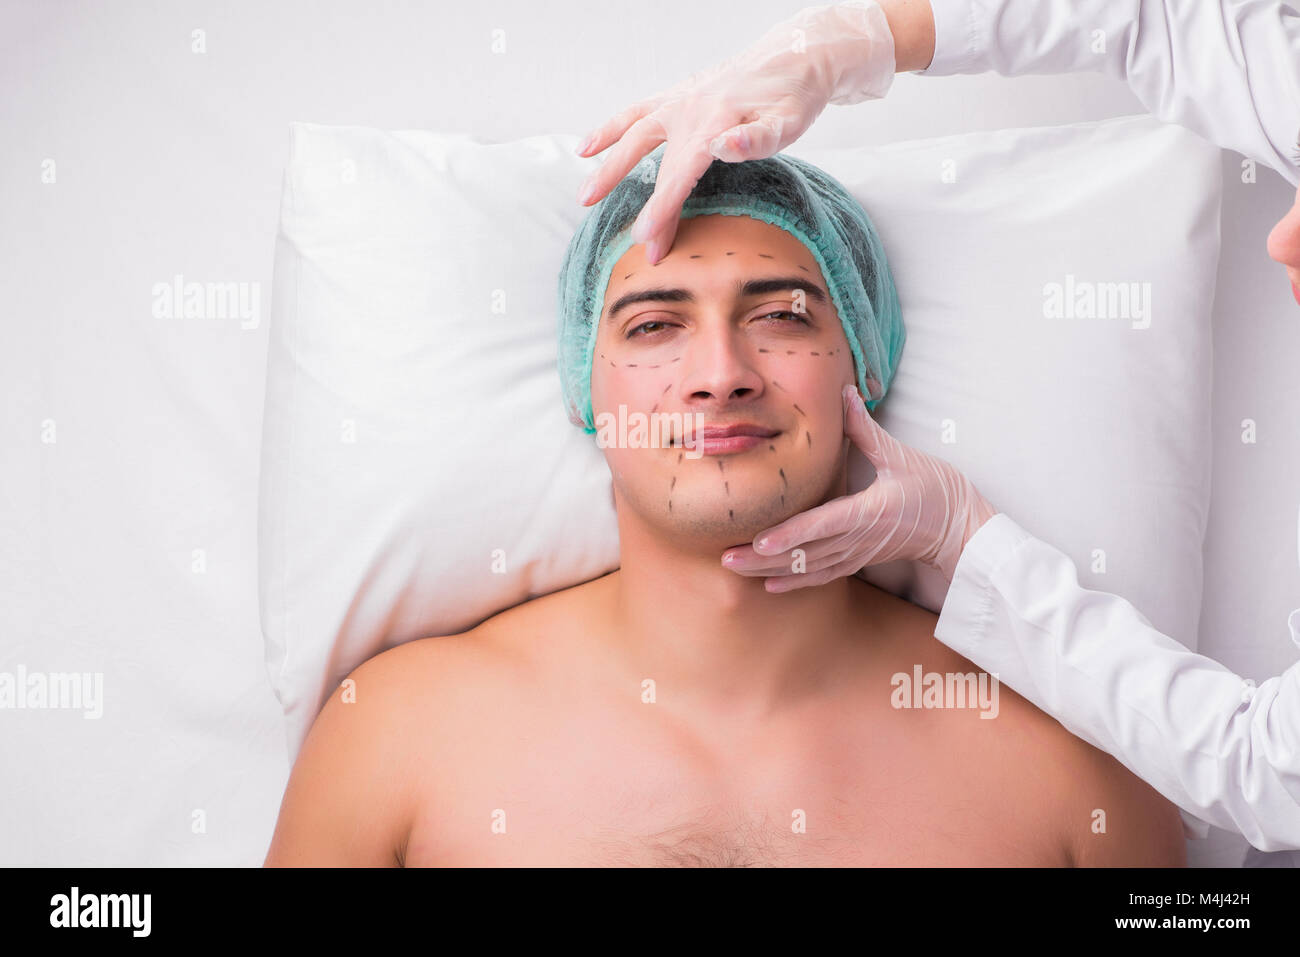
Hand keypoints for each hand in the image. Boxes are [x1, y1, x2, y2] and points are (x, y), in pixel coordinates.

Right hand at [573, 1, 896, 262]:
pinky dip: (610, 129)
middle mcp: (690, 110)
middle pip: (656, 165)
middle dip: (644, 206)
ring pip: (633, 134)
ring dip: (608, 165)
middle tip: (631, 241)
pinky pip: (635, 113)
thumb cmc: (796, 95)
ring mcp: (680, 100)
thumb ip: (758, 138)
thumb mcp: (790, 120)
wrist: (797, 54)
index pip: (681, 176)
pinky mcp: (678, 95)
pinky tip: (587, 146)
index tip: (647, 239)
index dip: (663, 210)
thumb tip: (723, 147)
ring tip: (585, 194)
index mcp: (715, 123)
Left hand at [721, 384, 998, 590]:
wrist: (960, 528)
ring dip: (770, 570)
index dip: (790, 535)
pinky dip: (795, 581)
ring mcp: (857, 553)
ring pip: (808, 568)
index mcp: (868, 512)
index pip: (822, 525)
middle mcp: (859, 539)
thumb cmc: (934, 489)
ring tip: (733, 569)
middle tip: (726, 559)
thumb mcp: (900, 455)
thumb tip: (844, 393)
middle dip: (763, 558)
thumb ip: (865, 429)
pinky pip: (822, 575)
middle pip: (805, 553)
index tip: (760, 542)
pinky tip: (768, 584)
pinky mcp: (858, 560)